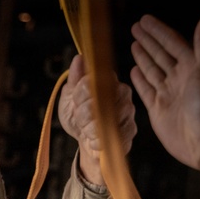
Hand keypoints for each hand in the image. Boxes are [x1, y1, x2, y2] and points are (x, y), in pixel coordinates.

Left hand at [58, 55, 136, 186]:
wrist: (83, 140)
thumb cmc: (77, 116)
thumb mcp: (69, 97)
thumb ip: (75, 79)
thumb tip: (79, 58)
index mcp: (108, 81)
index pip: (95, 80)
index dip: (81, 93)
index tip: (75, 102)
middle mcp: (122, 93)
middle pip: (101, 99)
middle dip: (83, 113)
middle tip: (79, 118)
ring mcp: (128, 111)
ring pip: (107, 117)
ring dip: (89, 127)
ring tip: (85, 129)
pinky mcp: (131, 130)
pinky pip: (114, 133)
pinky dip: (98, 140)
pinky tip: (92, 139)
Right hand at [129, 14, 199, 192]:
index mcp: (195, 65)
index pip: (173, 42)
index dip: (159, 31)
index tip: (144, 20)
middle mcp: (181, 77)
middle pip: (160, 54)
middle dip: (148, 41)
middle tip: (134, 28)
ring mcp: (168, 93)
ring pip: (152, 70)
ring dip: (143, 57)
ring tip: (133, 44)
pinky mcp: (158, 109)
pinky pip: (146, 90)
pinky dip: (139, 80)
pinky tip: (133, 70)